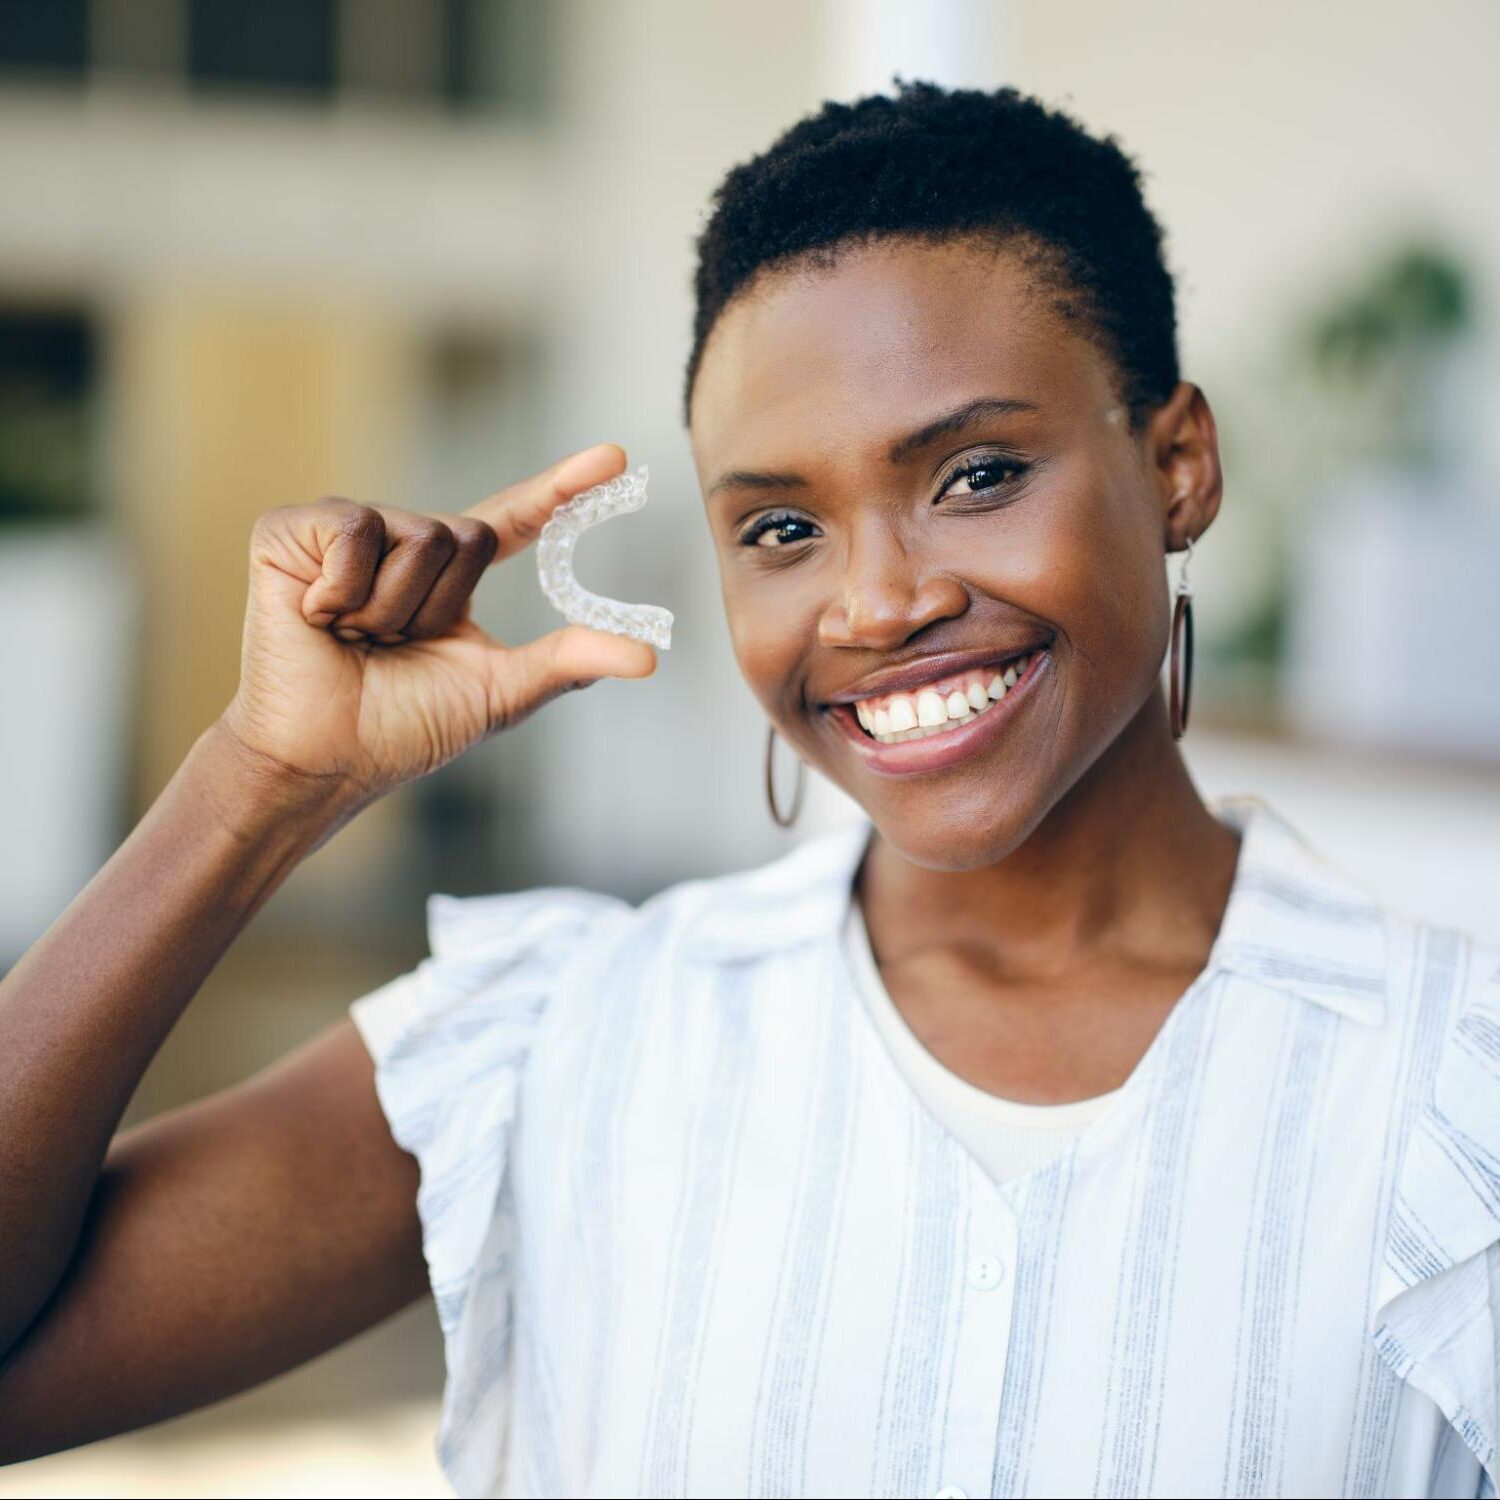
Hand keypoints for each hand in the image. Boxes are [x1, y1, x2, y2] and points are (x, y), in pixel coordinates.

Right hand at [219, 444, 655, 804]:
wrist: (321, 758)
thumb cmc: (401, 729)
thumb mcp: (498, 692)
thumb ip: (567, 661)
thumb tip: (648, 656)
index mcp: (449, 577)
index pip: (516, 520)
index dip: (564, 490)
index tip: (618, 460)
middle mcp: (402, 541)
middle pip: (468, 536)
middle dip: (439, 608)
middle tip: (393, 648)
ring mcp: (348, 532)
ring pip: (417, 535)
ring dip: (391, 609)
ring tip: (352, 639)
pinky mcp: (292, 531)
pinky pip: (355, 531)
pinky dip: (342, 592)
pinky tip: (316, 617)